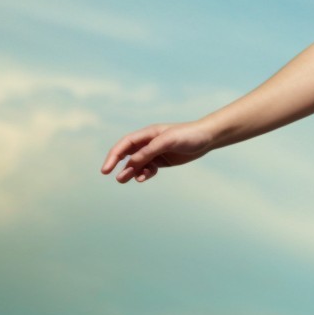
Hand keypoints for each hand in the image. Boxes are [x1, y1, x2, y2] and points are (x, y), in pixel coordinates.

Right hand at [100, 119, 214, 184]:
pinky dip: (144, 173)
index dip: (113, 156)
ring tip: (125, 180)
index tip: (106, 169)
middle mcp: (149, 143)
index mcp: (147, 134)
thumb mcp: (167, 141)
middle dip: (120, 165)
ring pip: (137, 163)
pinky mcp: (163, 160)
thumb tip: (131, 162)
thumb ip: (149, 151)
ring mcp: (155, 152)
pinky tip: (143, 177)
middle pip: (128, 154)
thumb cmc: (188, 135)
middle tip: (116, 178)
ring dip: (131, 171)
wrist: (207, 138)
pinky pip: (149, 168)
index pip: (124, 144)